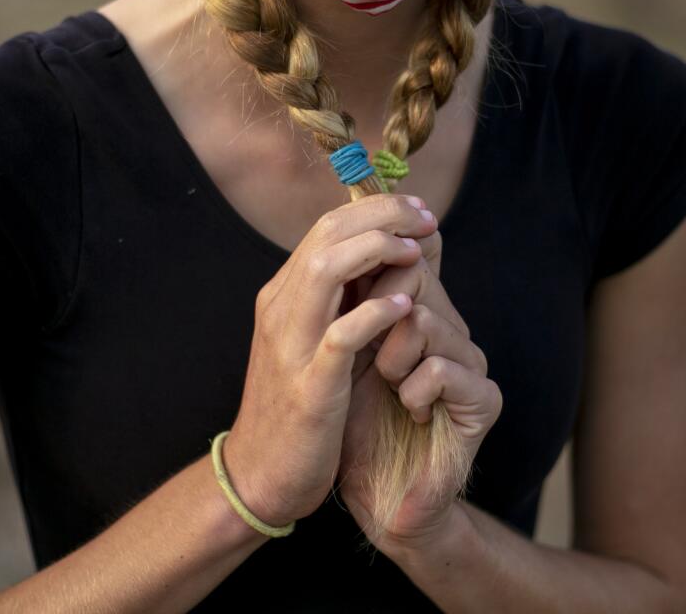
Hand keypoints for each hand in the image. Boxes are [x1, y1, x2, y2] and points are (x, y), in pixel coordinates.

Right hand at [222, 194, 438, 526]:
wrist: (259, 475)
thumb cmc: (297, 408)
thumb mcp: (314, 342)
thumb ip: (341, 302)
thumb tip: (385, 260)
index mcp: (283, 296)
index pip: (326, 227)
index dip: (376, 210)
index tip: (419, 213)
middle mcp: (281, 310)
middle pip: (327, 234)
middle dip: (383, 216)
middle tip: (426, 218)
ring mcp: (291, 345)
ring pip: (325, 269)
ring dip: (376, 249)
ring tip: (414, 250)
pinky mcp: (309, 386)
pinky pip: (341, 335)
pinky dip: (374, 313)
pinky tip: (405, 305)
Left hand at [336, 211, 502, 551]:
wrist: (375, 497)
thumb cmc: (351, 424)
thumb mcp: (340, 350)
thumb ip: (350, 298)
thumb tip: (338, 233)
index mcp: (419, 310)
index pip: (415, 250)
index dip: (385, 248)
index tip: (353, 274)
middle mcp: (450, 328)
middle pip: (414, 272)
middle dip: (373, 309)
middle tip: (370, 355)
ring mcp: (470, 361)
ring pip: (422, 319)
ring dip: (388, 357)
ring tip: (389, 388)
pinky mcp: (483, 400)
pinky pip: (440, 368)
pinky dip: (411, 390)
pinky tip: (410, 411)